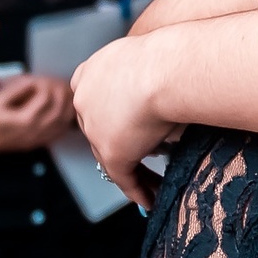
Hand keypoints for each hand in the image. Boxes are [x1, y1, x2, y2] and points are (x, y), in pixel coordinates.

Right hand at [0, 72, 73, 157]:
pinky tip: (65, 110)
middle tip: (61, 83)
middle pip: (59, 109)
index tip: (42, 79)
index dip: (46, 84)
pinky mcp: (41, 142)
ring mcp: (40, 138)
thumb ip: (17, 89)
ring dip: (68, 105)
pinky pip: (61, 131)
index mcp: (25, 119)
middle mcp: (35, 130)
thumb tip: (34, 81)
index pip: (46, 97)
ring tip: (66, 93)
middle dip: (63, 92)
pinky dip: (67, 119)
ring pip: (64, 121)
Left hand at [72, 38, 181, 209]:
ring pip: (111, 156)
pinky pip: (123, 176)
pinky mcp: (112, 151)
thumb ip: (151, 75)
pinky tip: (150, 200)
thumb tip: (173, 86)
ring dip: (133, 172)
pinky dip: (137, 190)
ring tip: (153, 187)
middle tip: (146, 156)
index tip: (130, 125)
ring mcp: (95, 127)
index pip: (97, 99)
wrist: (168, 66)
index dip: (113, 115)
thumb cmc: (173, 57)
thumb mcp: (154, 60)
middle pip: (100, 130)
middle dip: (123, 144)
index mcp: (91, 71)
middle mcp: (85, 98)